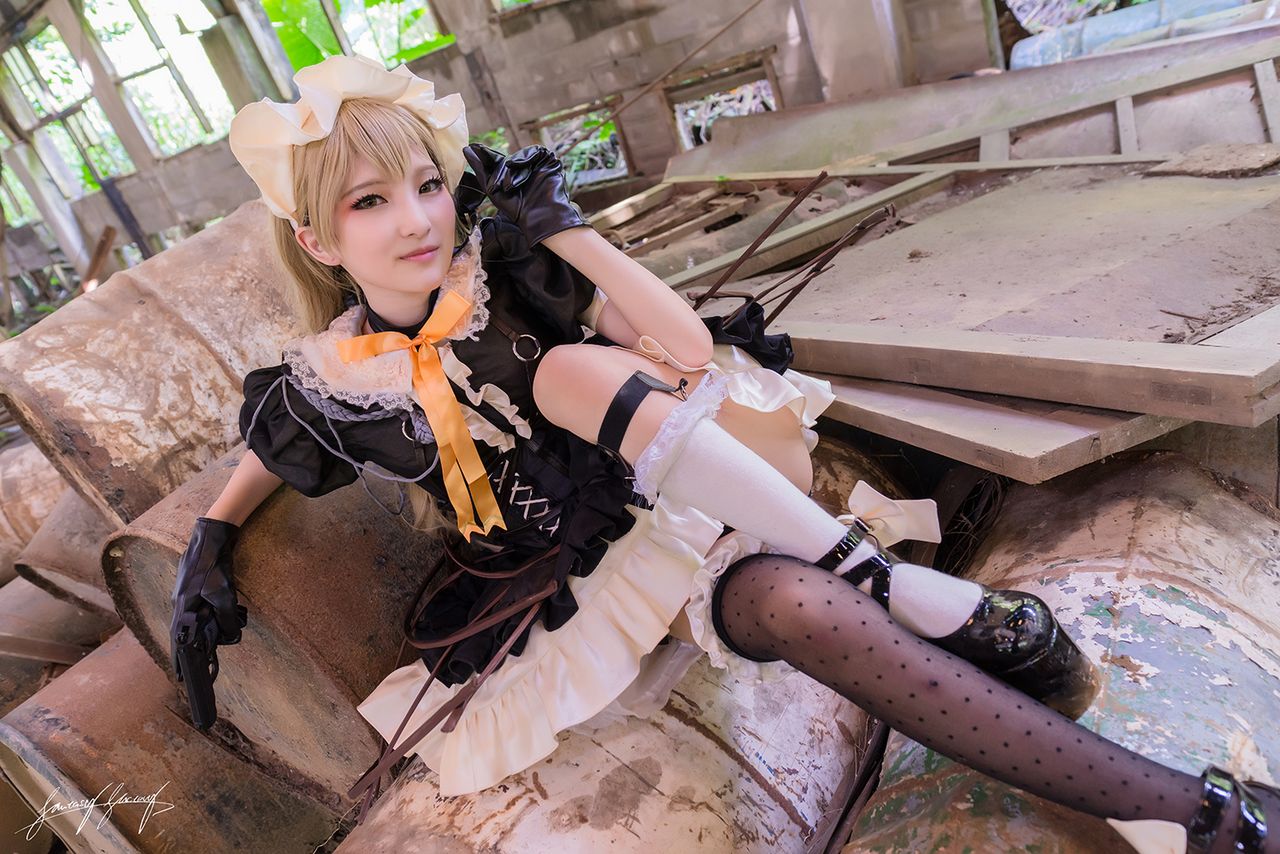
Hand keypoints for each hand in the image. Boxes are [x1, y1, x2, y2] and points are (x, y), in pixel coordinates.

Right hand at [169, 516, 247, 674]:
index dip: (179, 658)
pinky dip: (203, 618)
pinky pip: (196, 609)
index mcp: (182, 607)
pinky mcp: (193, 587)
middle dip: (189, 649)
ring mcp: (185, 593)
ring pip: (191, 619)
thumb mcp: (224, 595)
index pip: (178, 639)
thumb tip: (230, 636)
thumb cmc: (214, 566)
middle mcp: (180, 602)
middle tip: (193, 666)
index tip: (179, 676)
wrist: (211, 538)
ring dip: (200, 631)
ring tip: (209, 643)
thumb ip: (226, 618)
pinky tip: (213, 620)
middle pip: (183, 632)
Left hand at [462, 143, 588, 245]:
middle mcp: (524, 169)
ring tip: (508, 187)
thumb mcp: (493, 190)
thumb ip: (481, 170)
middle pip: (507, 160)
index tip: (472, 148)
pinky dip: (524, 157)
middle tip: (490, 180)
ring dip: (510, 170)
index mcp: (512, 176)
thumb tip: (466, 149)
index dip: (485, 156)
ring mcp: (537, 164)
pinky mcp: (549, 161)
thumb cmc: (517, 209)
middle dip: (497, 169)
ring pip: (519, 157)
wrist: (539, 217)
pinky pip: (535, 152)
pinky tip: (515, 165)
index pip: (497, 162)